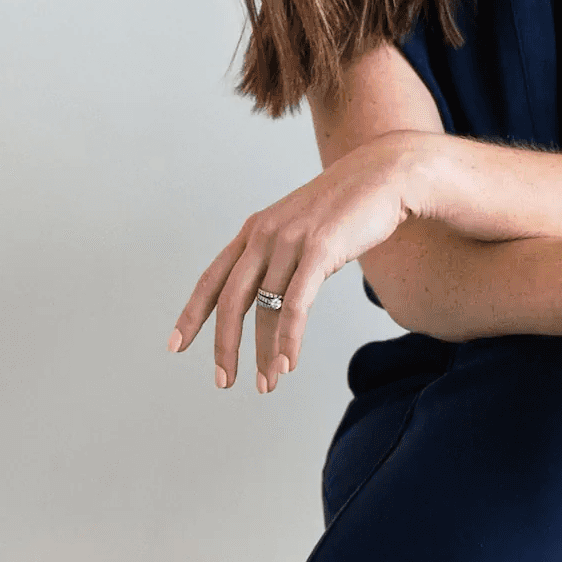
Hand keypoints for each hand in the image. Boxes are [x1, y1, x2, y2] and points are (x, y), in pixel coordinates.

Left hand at [169, 135, 430, 388]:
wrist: (385, 176)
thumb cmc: (348, 208)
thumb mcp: (302, 229)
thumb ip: (282, 257)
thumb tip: (273, 298)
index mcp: (255, 231)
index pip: (212, 279)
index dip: (192, 314)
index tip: (176, 345)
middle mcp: (264, 235)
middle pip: (231, 300)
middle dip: (224, 346)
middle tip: (223, 380)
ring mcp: (290, 242)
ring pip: (265, 310)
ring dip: (264, 354)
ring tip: (266, 385)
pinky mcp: (318, 250)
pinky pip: (295, 306)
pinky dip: (288, 340)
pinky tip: (287, 365)